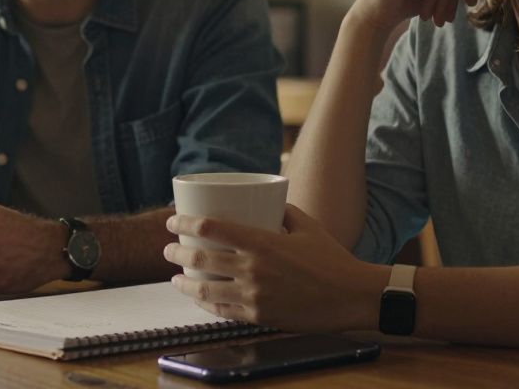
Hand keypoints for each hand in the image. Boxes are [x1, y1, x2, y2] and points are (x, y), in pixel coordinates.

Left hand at [163, 205, 386, 332]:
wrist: (351, 296)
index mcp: (262, 242)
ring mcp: (254, 296)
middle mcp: (252, 269)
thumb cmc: (332, 259)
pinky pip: (222, 311)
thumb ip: (284, 211)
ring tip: (175, 278)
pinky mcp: (259, 316)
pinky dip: (205, 303)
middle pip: (200, 259)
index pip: (211, 228)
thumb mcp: (307, 226)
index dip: (185, 223)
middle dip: (176, 253)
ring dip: (184, 283)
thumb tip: (269, 203)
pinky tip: (199, 298)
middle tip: (167, 249)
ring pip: (205, 289)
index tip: (173, 221)